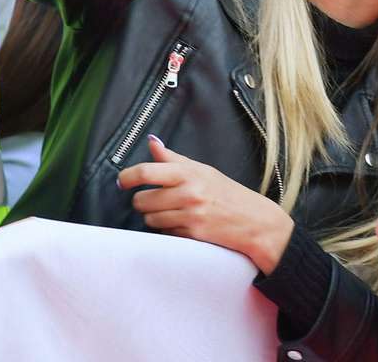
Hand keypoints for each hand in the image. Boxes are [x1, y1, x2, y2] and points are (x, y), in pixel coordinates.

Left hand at [119, 136, 294, 274]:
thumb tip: (152, 142)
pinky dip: (168, 230)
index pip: (147, 171)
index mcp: (189, 173)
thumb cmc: (227, 193)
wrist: (255, 221)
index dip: (128, 176)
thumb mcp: (203, 170)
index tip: (123, 180)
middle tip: (154, 199)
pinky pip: (164, 233)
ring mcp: (190, 215)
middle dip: (143, 201)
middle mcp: (189, 193)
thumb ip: (173, 159)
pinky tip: (181, 224)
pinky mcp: (191, 235)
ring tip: (171, 212)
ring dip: (154, 218)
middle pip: (142, 200)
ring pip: (149, 219)